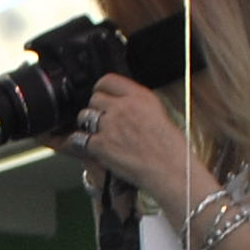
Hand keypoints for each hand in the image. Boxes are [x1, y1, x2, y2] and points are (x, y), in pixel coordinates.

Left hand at [62, 75, 212, 209]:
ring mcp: (110, 125)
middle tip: (100, 119)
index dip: (101, 88)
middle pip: (94, 98)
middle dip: (96, 108)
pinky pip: (80, 138)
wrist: (169, 169)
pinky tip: (88, 146)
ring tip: (96, 132)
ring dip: (87, 124)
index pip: (108, 80)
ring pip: (84, 116)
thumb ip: (136, 104)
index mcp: (139, 96)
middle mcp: (123, 107)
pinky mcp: (101, 145)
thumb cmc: (169, 147)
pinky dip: (81, 143)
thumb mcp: (158, 113)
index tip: (101, 94)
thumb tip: (121, 103)